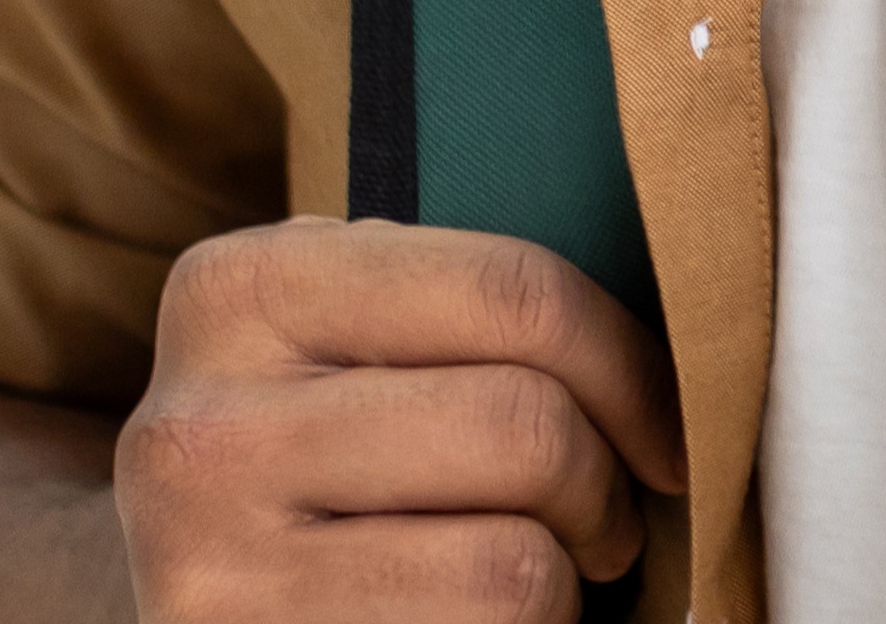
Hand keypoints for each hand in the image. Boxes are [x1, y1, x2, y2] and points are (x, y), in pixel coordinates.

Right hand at [108, 219, 686, 619]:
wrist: (193, 603)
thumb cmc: (322, 466)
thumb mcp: (349, 351)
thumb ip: (458, 316)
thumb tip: (691, 337)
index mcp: (241, 292)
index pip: (514, 293)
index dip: (634, 368)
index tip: (666, 428)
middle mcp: (201, 427)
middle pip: (526, 430)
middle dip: (602, 488)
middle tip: (602, 523)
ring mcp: (209, 566)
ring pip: (514, 567)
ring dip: (561, 586)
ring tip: (532, 578)